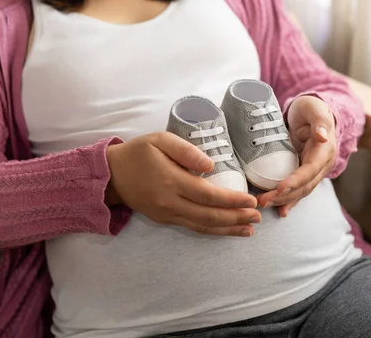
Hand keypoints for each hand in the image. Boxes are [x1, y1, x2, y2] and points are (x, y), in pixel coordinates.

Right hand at [106, 132, 259, 236]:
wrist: (111, 175)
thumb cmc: (138, 153)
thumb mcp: (160, 140)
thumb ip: (186, 151)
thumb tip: (211, 166)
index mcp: (172, 181)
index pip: (209, 195)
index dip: (232, 200)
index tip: (251, 200)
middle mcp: (171, 203)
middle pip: (210, 216)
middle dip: (237, 218)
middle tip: (259, 217)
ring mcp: (168, 214)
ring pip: (203, 226)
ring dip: (228, 229)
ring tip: (250, 229)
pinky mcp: (165, 220)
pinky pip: (193, 227)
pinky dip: (213, 231)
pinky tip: (227, 231)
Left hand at [257, 96, 336, 216]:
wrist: (311, 113)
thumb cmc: (312, 108)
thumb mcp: (315, 109)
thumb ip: (320, 121)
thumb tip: (322, 136)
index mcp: (325, 151)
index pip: (310, 170)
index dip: (296, 181)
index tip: (280, 188)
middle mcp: (321, 165)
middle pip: (304, 186)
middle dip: (284, 196)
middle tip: (263, 200)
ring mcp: (313, 171)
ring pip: (300, 191)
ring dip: (282, 201)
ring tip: (263, 204)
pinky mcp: (304, 173)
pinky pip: (297, 190)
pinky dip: (289, 201)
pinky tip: (280, 211)